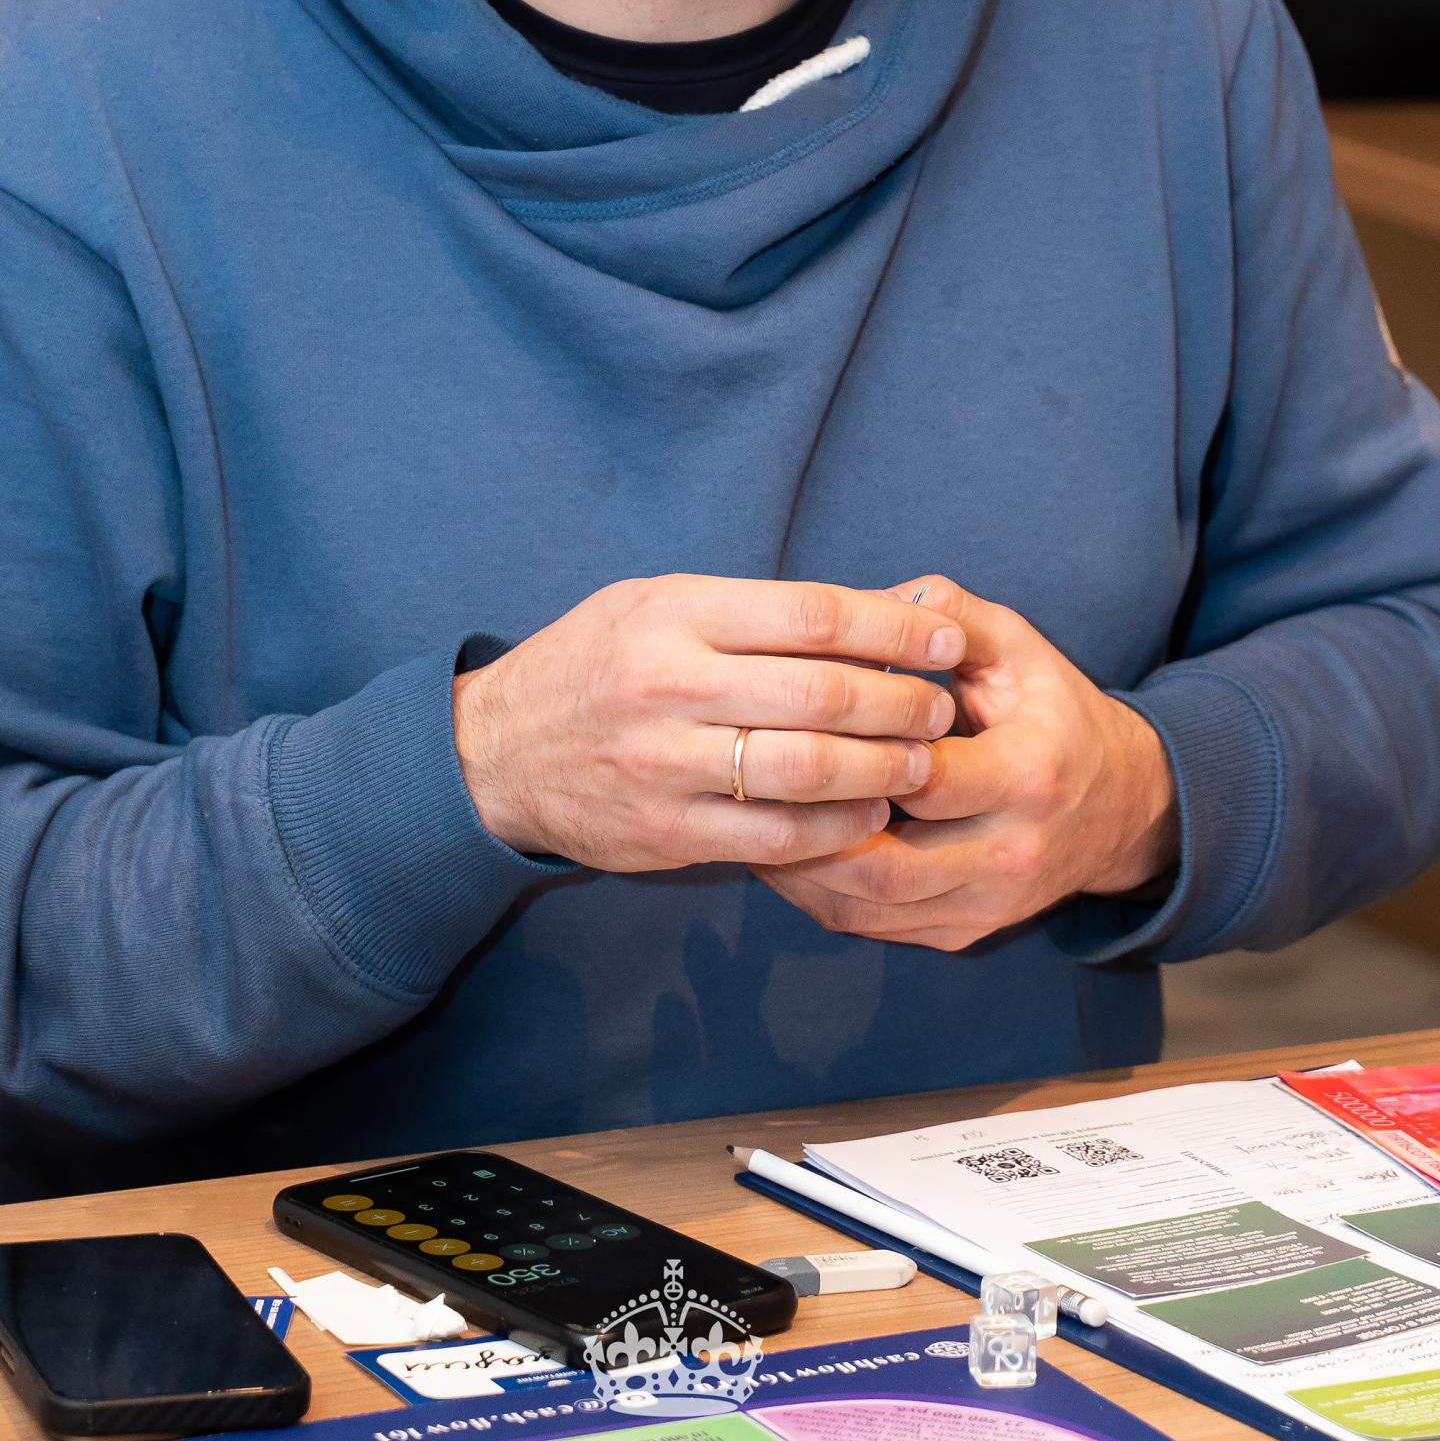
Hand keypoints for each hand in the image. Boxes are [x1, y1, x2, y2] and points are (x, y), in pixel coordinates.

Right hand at [452, 576, 965, 870]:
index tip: (946, 638)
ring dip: (885, 770)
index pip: (813, 614)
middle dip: (904, 704)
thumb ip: (752, 612)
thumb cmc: (595, 665)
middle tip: (943, 710)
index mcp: (676, 613)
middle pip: (823, 695)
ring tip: (923, 763)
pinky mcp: (669, 831)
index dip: (894, 626)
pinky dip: (838, 828)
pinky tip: (870, 815)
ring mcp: (669, 763)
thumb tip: (873, 611)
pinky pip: (778, 835)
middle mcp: (672, 684)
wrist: (493, 753)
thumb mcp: (656, 605)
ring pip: (810, 770)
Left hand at [758, 581, 1177, 950]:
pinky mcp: (962, 932)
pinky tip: (777, 849)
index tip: (801, 719)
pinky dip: (817, 893)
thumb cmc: (1055, 713)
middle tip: (748, 781)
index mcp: (1027, 776)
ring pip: (868, 907)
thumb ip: (953, 614)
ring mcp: (984, 905)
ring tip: (746, 815)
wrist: (1124, 809)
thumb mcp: (1021, 648)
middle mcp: (1009, 853)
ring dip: (798, 869)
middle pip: (885, 863)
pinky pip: (873, 927)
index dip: (857, 753)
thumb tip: (875, 598)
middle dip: (809, 826)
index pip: (925, 778)